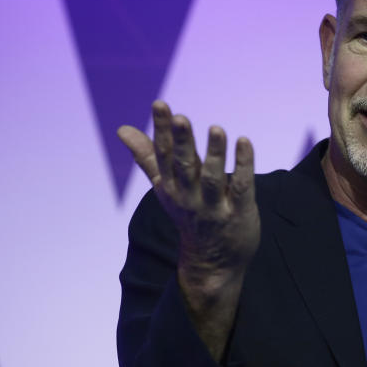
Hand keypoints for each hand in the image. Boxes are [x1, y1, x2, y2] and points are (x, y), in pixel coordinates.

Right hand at [118, 100, 259, 296]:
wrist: (212, 262)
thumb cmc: (189, 214)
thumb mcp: (165, 187)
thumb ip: (147, 156)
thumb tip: (121, 129)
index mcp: (171, 186)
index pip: (163, 155)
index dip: (161, 130)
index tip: (160, 104)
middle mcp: (189, 196)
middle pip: (184, 166)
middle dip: (181, 142)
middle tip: (181, 118)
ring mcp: (214, 206)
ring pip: (212, 178)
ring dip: (214, 154)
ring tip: (216, 129)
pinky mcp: (239, 212)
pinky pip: (241, 187)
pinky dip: (243, 165)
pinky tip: (244, 142)